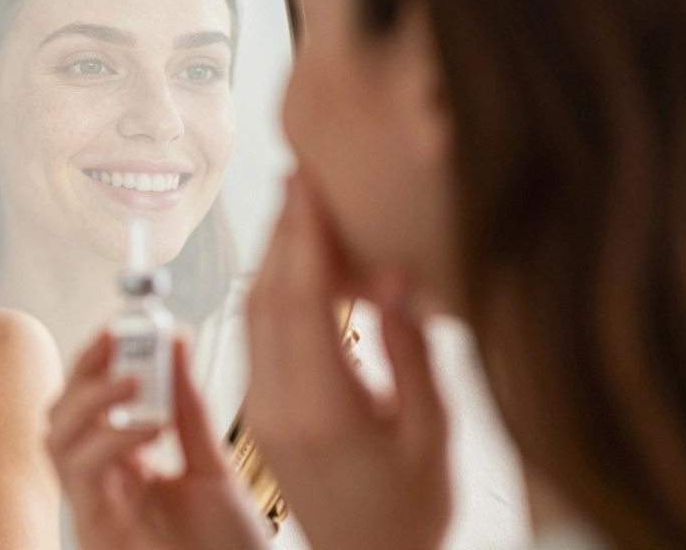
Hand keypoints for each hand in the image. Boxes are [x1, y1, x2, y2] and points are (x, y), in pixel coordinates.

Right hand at [48, 334, 270, 549]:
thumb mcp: (214, 464)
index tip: (123, 325)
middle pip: (63, 412)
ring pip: (55, 438)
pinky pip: (79, 475)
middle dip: (85, 370)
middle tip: (118, 341)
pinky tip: (145, 428)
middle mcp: (105, 480)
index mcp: (128, 461)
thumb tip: (174, 343)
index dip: (99, 359)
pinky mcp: (96, 527)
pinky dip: (107, 442)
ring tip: (132, 378)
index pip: (93, 398)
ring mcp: (97, 503)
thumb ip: (189, 408)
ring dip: (90, 400)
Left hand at [243, 171, 449, 549]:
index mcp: (323, 411)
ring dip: (271, 256)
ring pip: (254, 315)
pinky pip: (256, 337)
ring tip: (294, 206)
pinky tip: (292, 266)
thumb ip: (410, 353)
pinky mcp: (261, 413)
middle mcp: (279, 405)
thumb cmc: (411, 510)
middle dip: (282, 231)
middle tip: (298, 175)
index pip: (301, 300)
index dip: (303, 235)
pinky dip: (270, 291)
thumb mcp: (431, 435)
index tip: (308, 183)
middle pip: (268, 298)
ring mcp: (263, 410)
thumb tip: (394, 278)